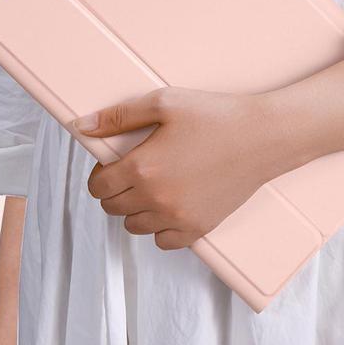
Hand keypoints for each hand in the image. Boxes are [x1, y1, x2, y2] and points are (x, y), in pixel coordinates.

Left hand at [75, 87, 280, 249]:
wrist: (262, 137)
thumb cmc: (214, 115)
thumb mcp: (163, 102)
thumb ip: (119, 116)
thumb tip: (81, 126)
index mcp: (142, 167)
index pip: (99, 186)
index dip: (101, 173)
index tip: (113, 162)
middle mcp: (156, 199)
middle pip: (113, 208)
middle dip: (116, 189)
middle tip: (134, 169)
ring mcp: (177, 218)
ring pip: (134, 226)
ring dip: (135, 208)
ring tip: (154, 184)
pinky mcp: (198, 229)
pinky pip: (162, 242)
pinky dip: (160, 227)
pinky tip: (170, 203)